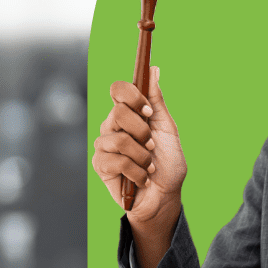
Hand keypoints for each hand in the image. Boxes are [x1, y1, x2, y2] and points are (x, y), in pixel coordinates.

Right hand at [92, 66, 186, 236]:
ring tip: (149, 166)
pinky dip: (137, 172)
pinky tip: (142, 178)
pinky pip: (116, 160)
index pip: (118, 89)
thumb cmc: (167, 164)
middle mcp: (113, 126)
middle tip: (151, 145)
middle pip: (118, 112)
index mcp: (129, 114)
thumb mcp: (167, 129)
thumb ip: (157, 101)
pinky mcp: (100, 165)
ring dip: (142, 156)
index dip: (132, 96)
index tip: (148, 111)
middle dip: (142, 131)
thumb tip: (153, 70)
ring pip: (119, 139)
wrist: (164, 198)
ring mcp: (104, 145)